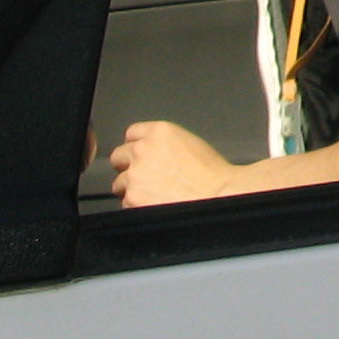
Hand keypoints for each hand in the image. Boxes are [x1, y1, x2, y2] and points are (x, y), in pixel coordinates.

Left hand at [110, 119, 238, 205]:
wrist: (219, 195)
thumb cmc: (212, 174)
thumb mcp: (188, 142)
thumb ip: (164, 143)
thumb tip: (153, 153)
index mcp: (158, 132)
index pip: (132, 134)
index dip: (136, 146)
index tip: (138, 154)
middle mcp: (142, 150)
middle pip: (119, 156)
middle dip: (128, 166)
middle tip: (144, 177)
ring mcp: (135, 176)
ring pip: (120, 183)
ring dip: (132, 188)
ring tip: (153, 195)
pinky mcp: (134, 198)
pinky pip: (126, 203)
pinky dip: (136, 206)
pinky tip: (154, 205)